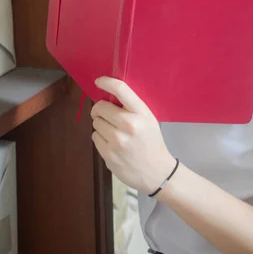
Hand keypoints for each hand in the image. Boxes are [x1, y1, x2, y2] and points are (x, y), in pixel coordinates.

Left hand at [91, 77, 175, 194]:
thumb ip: (130, 108)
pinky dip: (101, 138)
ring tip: (113, 132)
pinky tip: (112, 143)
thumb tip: (107, 95)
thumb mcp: (148, 119)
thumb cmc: (152, 142)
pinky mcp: (108, 155)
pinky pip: (95, 137)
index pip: (120, 90)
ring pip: (95, 123)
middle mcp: (128, 125)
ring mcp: (117, 142)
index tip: (99, 81)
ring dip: (101, 125)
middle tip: (107, 114)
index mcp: (141, 113)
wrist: (157, 173)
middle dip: (100, 109)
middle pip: (100, 107)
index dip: (106, 82)